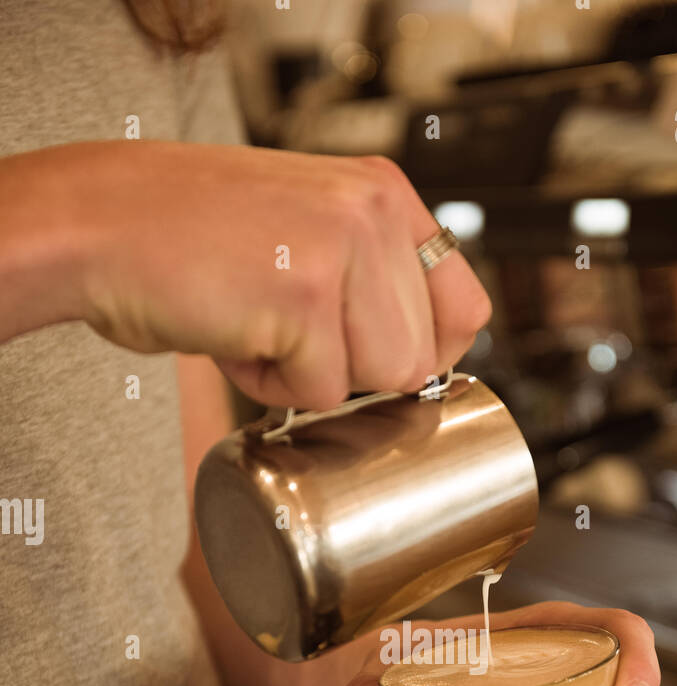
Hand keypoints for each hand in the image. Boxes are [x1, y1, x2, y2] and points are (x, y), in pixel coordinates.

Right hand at [64, 142, 490, 407]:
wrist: (101, 226)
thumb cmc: (195, 243)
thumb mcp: (308, 234)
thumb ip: (370, 281)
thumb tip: (423, 368)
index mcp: (384, 194)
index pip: (466, 307)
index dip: (424, 354)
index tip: (374, 360)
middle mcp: (374, 212)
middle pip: (418, 360)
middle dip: (355, 370)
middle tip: (289, 331)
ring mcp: (342, 249)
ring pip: (378, 380)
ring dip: (313, 378)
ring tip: (260, 327)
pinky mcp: (303, 295)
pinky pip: (318, 391)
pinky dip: (270, 383)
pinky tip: (235, 333)